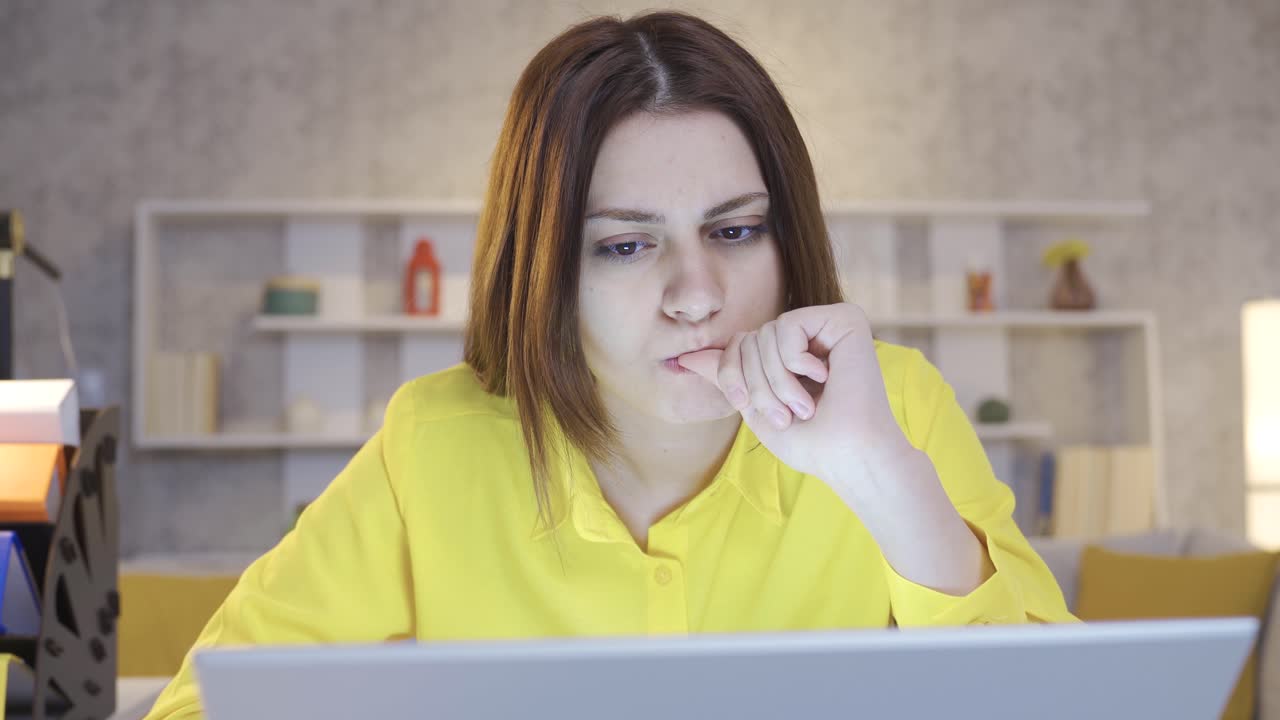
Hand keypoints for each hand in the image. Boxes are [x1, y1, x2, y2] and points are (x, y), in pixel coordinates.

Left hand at [677, 303, 911, 481]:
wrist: (849, 456)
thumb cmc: (811, 443)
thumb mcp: (756, 409)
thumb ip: (729, 378)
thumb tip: (685, 358)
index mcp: (789, 356)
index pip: (738, 345)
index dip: (731, 375)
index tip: (746, 407)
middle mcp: (809, 336)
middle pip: (749, 339)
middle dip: (756, 384)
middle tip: (786, 415)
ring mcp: (827, 326)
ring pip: (766, 333)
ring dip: (777, 380)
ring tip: (805, 406)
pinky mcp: (845, 319)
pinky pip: (788, 325)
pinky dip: (795, 361)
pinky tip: (826, 378)